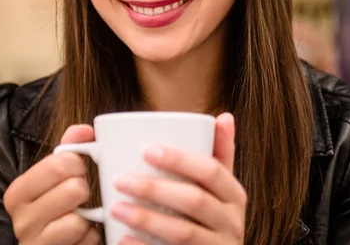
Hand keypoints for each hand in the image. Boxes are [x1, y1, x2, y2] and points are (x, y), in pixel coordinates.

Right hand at [3, 125, 100, 244]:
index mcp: (18, 191)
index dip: (79, 164)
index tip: (76, 171)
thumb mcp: (58, 176)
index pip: (61, 163)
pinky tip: (81, 236)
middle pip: (74, 189)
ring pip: (79, 219)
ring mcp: (34, 241)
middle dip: (84, 190)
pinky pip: (85, 239)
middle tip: (79, 195)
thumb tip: (85, 130)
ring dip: (88, 217)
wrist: (54, 244)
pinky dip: (90, 236)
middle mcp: (21, 218)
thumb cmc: (57, 206)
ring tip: (80, 216)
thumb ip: (70, 148)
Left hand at [111, 112, 246, 244]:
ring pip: (183, 232)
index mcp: (235, 195)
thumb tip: (224, 116)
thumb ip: (221, 154)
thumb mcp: (222, 188)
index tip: (147, 150)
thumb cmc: (213, 218)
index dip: (181, 159)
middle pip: (195, 201)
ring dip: (146, 218)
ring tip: (115, 207)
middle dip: (156, 188)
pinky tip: (123, 238)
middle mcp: (232, 222)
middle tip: (121, 180)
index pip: (211, 171)